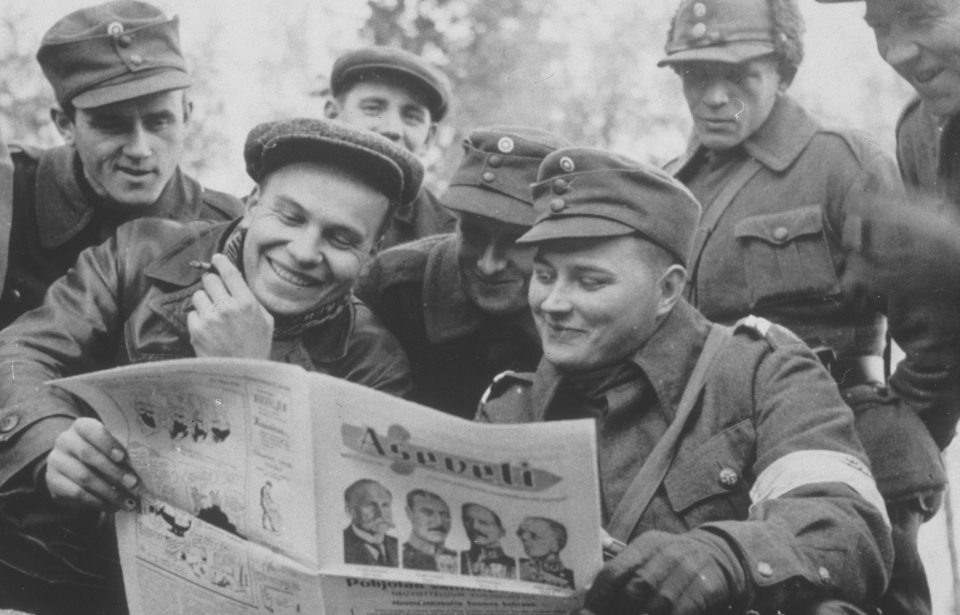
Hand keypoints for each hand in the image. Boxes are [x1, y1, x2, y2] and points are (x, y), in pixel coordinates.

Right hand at [46, 417, 139, 511]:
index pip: (91, 430)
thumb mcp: (107, 447)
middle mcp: (65, 441)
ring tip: (127, 501)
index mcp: (81, 427)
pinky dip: (98, 501)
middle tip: (133, 483)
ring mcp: (56, 461)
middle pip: (88, 455)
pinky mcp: (53, 482)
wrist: (69, 468)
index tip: (123, 457)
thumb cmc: (98, 453)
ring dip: (109, 491)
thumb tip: (142, 468)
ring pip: (84, 477)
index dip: (107, 443)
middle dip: (114, 471)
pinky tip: (112, 506)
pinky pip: (77, 494)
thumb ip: (120, 453)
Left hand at [187, 253, 273, 358]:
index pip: (229, 273)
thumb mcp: (265, 320)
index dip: (221, 262)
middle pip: (209, 280)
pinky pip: (192, 314)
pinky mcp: (197, 330)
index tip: (216, 259)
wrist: (243, 373)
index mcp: (247, 303)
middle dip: (212, 284)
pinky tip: (209, 329)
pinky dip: (198, 319)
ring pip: (198, 295)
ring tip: (213, 315)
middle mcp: (227, 307)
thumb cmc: (257, 347)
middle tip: (216, 292)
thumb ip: (252, 300)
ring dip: (204, 302)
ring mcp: (210, 319)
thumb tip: (238, 281)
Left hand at [577, 529, 744, 614]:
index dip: (599, 596)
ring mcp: (688, 570)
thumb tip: (588, 602)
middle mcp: (666, 553)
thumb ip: (621, 573)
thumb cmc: (671, 562)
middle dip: (619, 611)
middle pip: (637, 588)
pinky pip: (680, 610)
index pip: (614, 571)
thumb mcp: (647, 556)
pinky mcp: (706, 587)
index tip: (587, 612)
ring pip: (659, 603)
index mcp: (645, 544)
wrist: (717, 554)